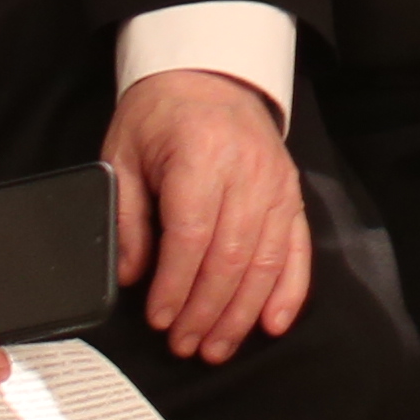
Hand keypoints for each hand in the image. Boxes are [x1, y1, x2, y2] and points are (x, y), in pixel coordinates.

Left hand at [105, 71, 310, 366]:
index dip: (176, 285)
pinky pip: (296, 249)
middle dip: (207, 310)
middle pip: (231, 256)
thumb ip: (126, 216)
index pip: (191, 235)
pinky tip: (272, 324)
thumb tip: (130, 276)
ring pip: (265, 261)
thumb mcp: (123, 154)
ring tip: (217, 347)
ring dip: (242, 313)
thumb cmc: (159, 115)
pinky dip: (288, 291)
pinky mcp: (291, 192)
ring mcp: (276, 182)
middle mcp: (246, 170)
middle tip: (185, 345)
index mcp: (200, 154)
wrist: (209, 73)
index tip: (160, 319)